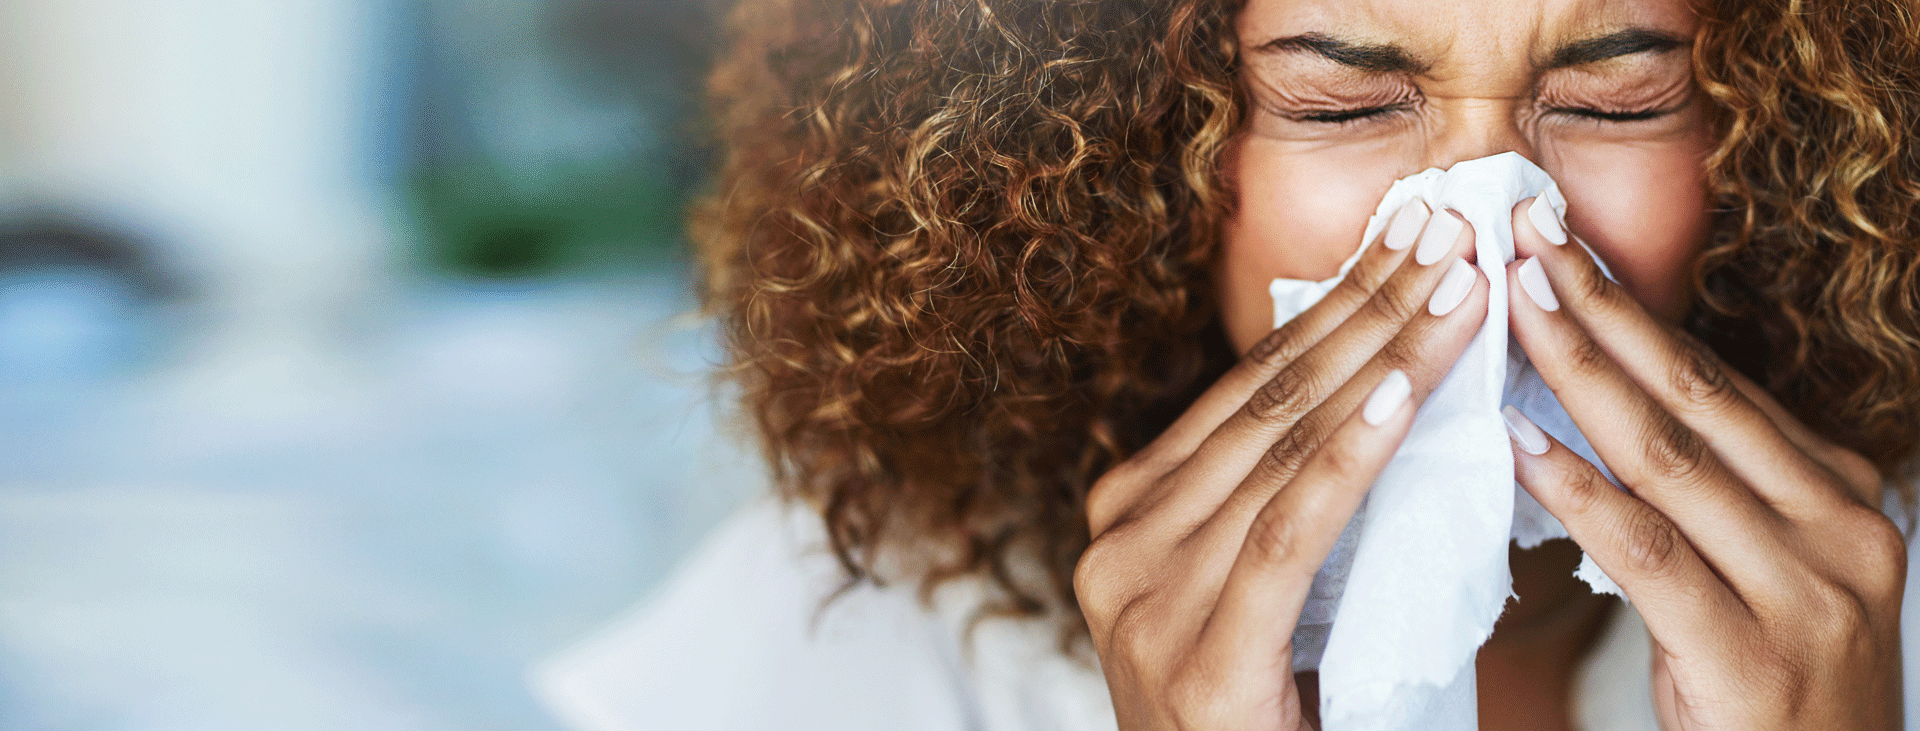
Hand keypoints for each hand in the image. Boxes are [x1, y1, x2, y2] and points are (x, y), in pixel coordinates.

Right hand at [1075, 202, 1488, 729]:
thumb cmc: (1263, 721)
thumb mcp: (1267, 593)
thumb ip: (1293, 504)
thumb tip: (1383, 388)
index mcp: (1129, 518)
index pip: (1248, 390)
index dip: (1336, 308)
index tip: (1413, 240)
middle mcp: (1117, 544)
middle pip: (1265, 403)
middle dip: (1367, 310)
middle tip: (1450, 233)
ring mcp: (1141, 601)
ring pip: (1279, 451)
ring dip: (1382, 361)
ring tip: (1459, 291)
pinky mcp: (1196, 662)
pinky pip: (1286, 536)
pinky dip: (1349, 460)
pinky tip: (1404, 395)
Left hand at [1503, 198, 1905, 730]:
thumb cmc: (1771, 687)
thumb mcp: (1763, 569)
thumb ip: (1710, 489)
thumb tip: (1604, 395)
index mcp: (1846, 494)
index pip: (1720, 383)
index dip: (1630, 311)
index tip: (1558, 247)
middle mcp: (1841, 528)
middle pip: (1696, 396)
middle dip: (1602, 310)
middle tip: (1525, 236)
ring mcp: (1807, 591)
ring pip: (1669, 457)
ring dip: (1579, 372)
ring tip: (1507, 306)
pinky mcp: (1750, 655)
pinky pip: (1646, 551)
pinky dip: (1576, 490)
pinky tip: (1516, 441)